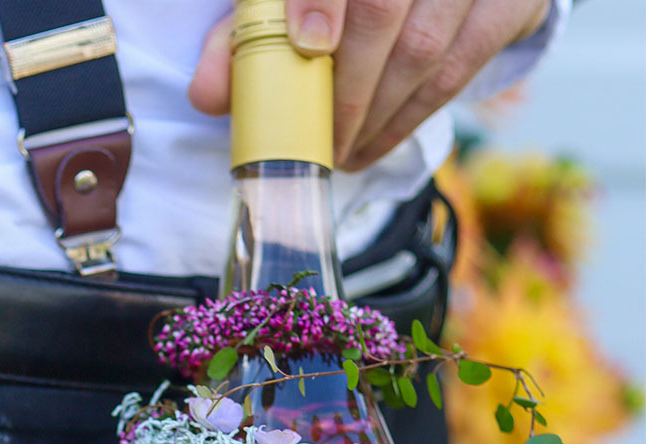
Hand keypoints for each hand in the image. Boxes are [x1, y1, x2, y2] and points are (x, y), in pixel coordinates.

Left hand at [189, 0, 550, 169]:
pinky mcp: (511, 1)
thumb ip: (243, 38)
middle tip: (321, 144)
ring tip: (342, 154)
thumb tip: (207, 95)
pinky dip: (411, 117)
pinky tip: (375, 145)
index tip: (310, 44)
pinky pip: (460, 67)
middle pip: (383, 11)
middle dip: (346, 90)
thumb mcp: (284, 1)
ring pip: (422, 48)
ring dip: (376, 116)